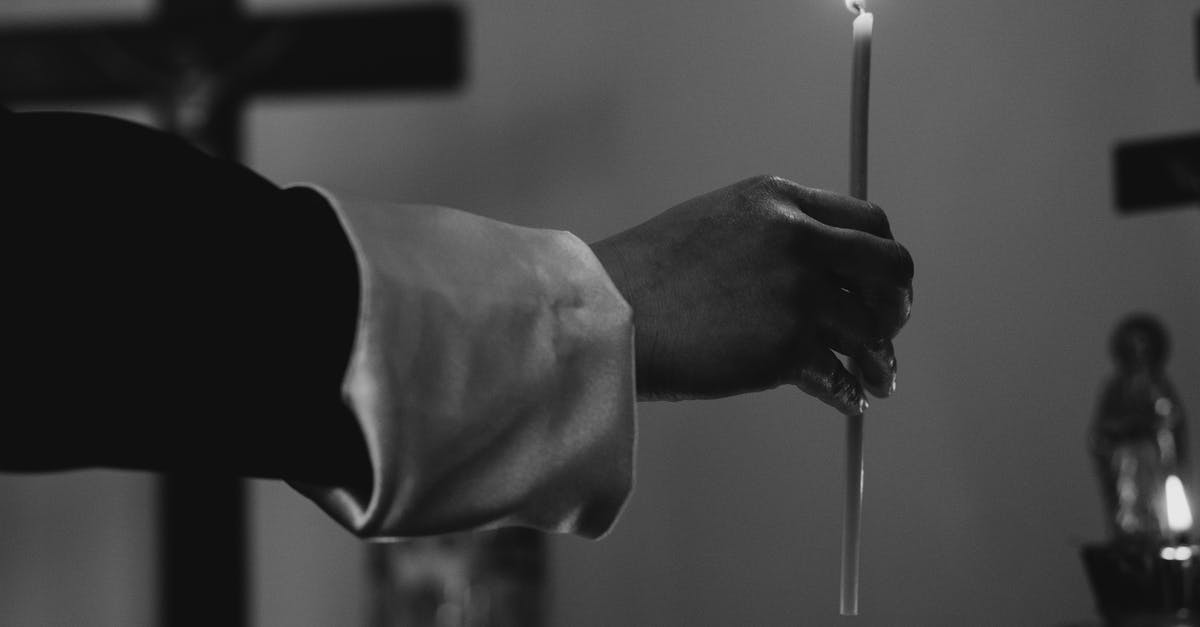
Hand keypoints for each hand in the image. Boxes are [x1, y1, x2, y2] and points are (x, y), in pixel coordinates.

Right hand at [590, 175, 912, 414]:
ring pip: (870, 331)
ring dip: (876, 360)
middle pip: (891, 269)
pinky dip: (849, 393)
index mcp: (780, 201)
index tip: (879, 283)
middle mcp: (798, 240)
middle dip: (897, 304)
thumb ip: (773, 231)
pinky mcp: (787, 349)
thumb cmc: (647, 274)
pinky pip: (839, 377)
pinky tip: (848, 399)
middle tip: (888, 327)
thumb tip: (819, 270)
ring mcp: (797, 294)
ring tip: (876, 377)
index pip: (869, 221)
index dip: (881, 258)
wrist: (609, 314)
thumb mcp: (716, 221)